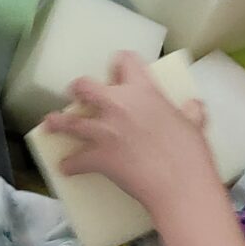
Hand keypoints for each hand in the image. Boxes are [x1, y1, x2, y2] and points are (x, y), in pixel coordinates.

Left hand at [45, 51, 219, 209]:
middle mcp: (118, 104)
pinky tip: (66, 167)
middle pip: (85, 86)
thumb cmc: (190, 152)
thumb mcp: (194, 124)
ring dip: (58, 123)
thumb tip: (194, 106)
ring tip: (49, 123)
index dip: (121, 64)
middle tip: (78, 95)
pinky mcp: (97, 156)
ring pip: (69, 122)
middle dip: (79, 90)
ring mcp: (104, 130)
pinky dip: (70, 164)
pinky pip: (75, 159)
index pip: (125, 60)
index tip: (119, 70)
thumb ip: (190, 111)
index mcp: (143, 90)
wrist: (179, 185)